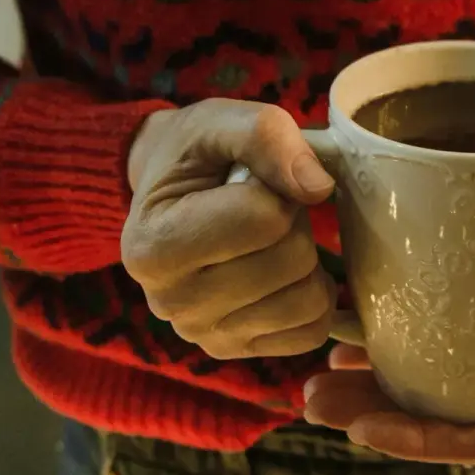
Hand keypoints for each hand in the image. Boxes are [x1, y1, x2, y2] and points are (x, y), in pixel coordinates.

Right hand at [122, 101, 336, 359]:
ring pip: (308, 302)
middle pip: (290, 261)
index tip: (251, 182)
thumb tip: (318, 187)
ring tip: (270, 241)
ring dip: (306, 260)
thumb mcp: (220, 122)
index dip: (277, 189)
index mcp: (155, 246)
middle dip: (293, 224)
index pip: (264, 218)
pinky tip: (283, 274)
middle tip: (264, 209)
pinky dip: (312, 298)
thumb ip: (266, 137)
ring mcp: (204, 336)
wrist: (168, 197)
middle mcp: (172, 304)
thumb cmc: (194, 157)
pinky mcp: (236, 352)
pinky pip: (311, 332)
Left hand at [302, 176, 474, 463]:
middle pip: (431, 415)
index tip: (358, 425)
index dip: (410, 440)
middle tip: (308, 397)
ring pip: (421, 381)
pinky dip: (387, 340)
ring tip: (311, 370)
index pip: (465, 441)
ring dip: (366, 380)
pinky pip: (427, 339)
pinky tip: (343, 331)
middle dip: (368, 411)